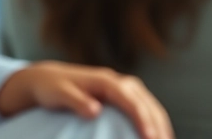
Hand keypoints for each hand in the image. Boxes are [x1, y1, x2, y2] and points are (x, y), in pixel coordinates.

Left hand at [0, 62, 172, 138]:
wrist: (50, 78)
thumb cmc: (53, 88)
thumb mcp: (59, 94)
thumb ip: (76, 101)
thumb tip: (95, 111)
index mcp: (107, 81)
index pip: (131, 101)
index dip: (142, 119)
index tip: (149, 138)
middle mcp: (122, 82)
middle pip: (147, 103)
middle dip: (158, 125)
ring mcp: (126, 88)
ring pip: (151, 106)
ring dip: (161, 125)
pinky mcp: (126, 96)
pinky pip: (146, 109)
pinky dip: (155, 122)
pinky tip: (159, 136)